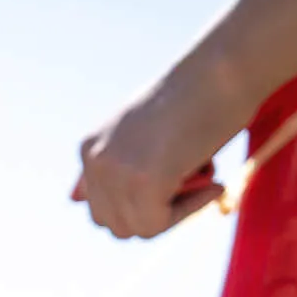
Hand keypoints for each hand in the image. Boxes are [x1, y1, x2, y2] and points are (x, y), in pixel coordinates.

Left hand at [71, 80, 235, 239]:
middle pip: (115, 225)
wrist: (224, 68)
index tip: (172, 184)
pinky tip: (213, 181)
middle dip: (152, 214)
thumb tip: (72, 199)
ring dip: (175, 213)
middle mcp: (95, 159)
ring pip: (138, 229)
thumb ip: (111, 169)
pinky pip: (159, 224)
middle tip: (189, 181)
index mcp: (90, 148)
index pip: (101, 209)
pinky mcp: (142, 181)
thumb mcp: (143, 137)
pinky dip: (190, 210)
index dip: (140, 206)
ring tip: (203, 176)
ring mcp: (115, 171)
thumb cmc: (195, 100)